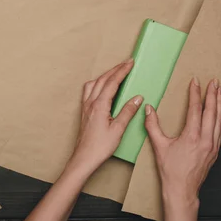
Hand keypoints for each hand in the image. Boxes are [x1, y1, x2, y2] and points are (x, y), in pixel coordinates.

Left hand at [68, 58, 142, 176]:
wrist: (84, 158)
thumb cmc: (100, 147)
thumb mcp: (118, 130)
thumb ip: (127, 112)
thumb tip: (137, 98)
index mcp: (99, 105)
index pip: (112, 82)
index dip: (122, 71)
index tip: (130, 62)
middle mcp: (90, 102)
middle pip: (103, 79)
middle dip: (115, 69)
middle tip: (127, 62)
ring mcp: (86, 106)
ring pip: (94, 83)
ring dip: (106, 75)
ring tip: (116, 71)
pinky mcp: (84, 111)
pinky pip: (89, 90)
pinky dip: (97, 83)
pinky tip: (102, 86)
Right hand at [145, 77, 220, 207]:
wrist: (182, 189)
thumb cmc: (170, 170)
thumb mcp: (159, 146)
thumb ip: (152, 125)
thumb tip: (148, 109)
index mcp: (192, 137)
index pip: (195, 109)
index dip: (196, 94)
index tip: (196, 82)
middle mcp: (206, 140)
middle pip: (212, 112)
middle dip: (213, 95)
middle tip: (215, 81)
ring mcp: (213, 145)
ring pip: (219, 120)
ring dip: (220, 104)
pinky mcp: (215, 151)